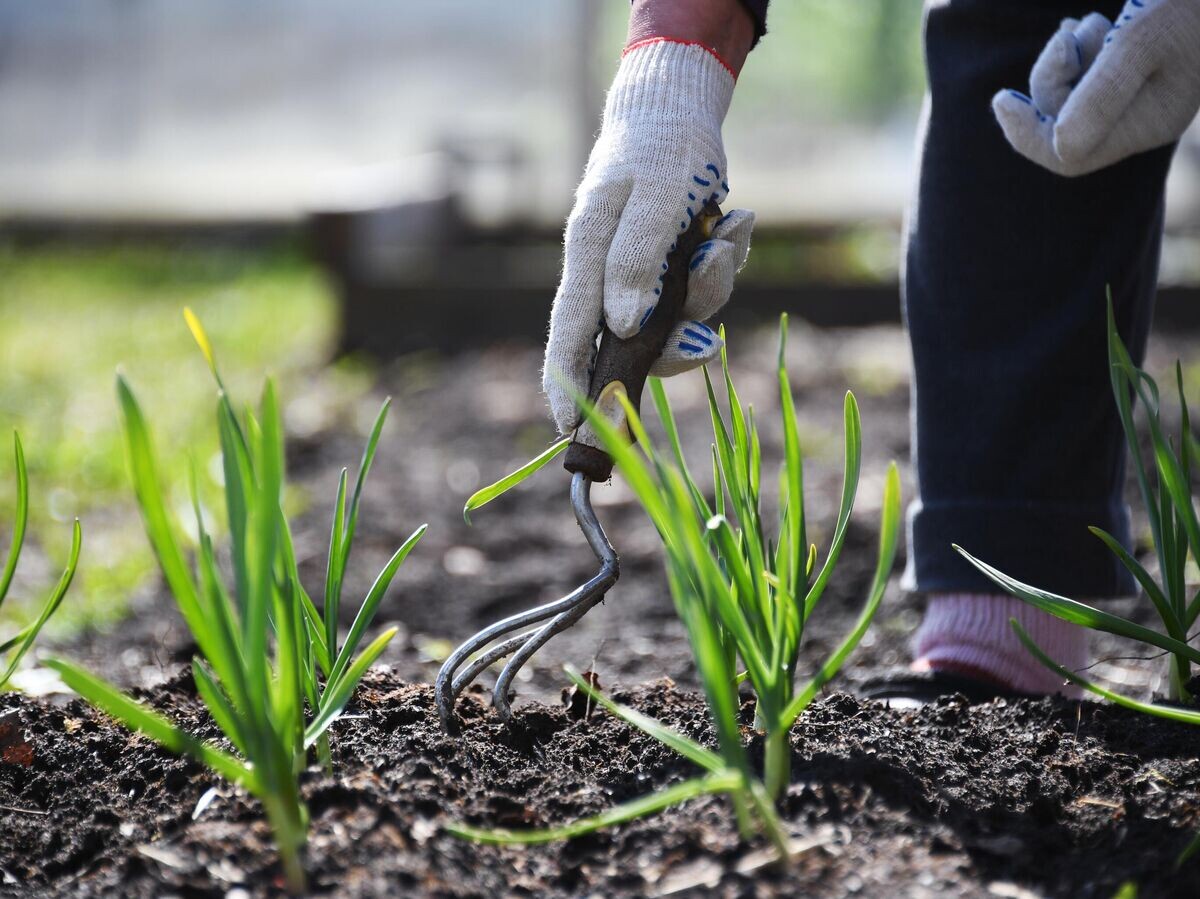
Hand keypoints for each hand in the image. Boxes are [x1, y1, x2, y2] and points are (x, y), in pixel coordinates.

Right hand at [542, 36, 754, 434]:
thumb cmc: (661, 147)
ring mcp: (643, 275)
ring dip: (712, 287)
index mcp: (588, 254)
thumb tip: (623, 326)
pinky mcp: (673, 269)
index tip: (565, 427)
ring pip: (678, 321)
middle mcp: (610, 273)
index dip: (567, 381)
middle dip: (674, 346)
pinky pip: (704, 293)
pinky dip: (725, 262)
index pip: (569, 330)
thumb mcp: (654, 196)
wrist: (681, 110)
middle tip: (704, 341)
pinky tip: (734, 222)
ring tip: (725, 232)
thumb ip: (635, 259)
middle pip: (631, 342)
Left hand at [993, 0, 1199, 176]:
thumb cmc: (1186, 6)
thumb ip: (1101, 94)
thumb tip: (1059, 145)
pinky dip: (1075, 52)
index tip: (1002, 100)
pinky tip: (1087, 25)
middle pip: (1062, 122)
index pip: (1068, 158)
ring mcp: (1138, 98)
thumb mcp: (1140, 41)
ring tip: (1092, 23)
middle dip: (1051, 79)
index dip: (1027, 135)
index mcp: (1148, 125)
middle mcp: (1142, 119)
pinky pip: (1084, 77)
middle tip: (1067, 37)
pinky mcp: (1131, 73)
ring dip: (1065, 58)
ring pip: (1070, 94)